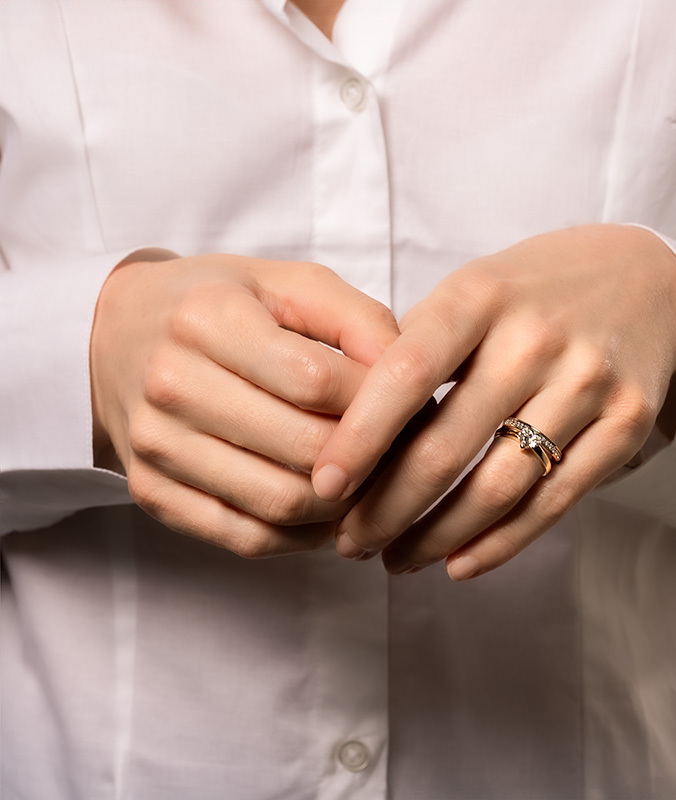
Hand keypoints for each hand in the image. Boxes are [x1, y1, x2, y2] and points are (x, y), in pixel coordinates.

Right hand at [90, 252, 398, 555]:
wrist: (118, 334)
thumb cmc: (219, 305)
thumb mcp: (288, 284)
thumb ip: (357, 320)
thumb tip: (409, 378)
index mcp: (208, 319)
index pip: (317, 382)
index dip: (378, 401)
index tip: (407, 403)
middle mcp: (171, 384)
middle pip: (304, 448)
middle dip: (372, 458)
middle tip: (402, 450)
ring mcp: (156, 447)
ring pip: (281, 504)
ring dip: (344, 504)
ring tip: (371, 480)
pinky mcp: (152, 492)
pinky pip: (247, 538)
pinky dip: (302, 537)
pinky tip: (327, 511)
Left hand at [311, 225, 675, 578]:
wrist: (646, 281)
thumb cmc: (533, 292)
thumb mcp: (472, 291)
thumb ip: (417, 351)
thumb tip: (353, 434)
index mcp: (479, 296)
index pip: (404, 375)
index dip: (358, 439)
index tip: (324, 486)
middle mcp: (535, 338)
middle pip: (445, 448)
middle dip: (386, 509)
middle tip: (351, 541)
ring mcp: (587, 383)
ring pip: (496, 487)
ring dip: (435, 538)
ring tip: (396, 561)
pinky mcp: (628, 424)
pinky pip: (552, 502)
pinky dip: (498, 544)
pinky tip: (458, 563)